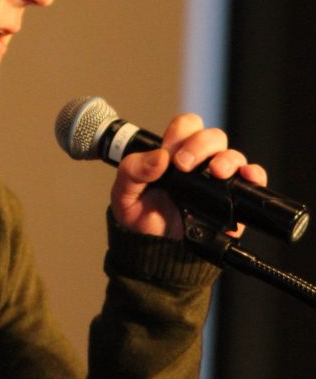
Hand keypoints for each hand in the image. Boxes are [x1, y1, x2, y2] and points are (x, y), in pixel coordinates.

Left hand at [110, 113, 266, 238]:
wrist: (154, 251)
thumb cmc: (140, 218)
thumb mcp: (124, 193)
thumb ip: (133, 170)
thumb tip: (159, 157)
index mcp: (173, 153)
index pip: (186, 126)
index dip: (181, 134)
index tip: (171, 156)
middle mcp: (199, 162)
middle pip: (213, 136)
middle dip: (201, 145)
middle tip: (184, 165)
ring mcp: (217, 180)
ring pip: (233, 155)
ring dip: (227, 159)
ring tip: (216, 172)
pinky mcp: (233, 200)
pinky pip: (252, 179)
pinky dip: (254, 174)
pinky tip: (247, 176)